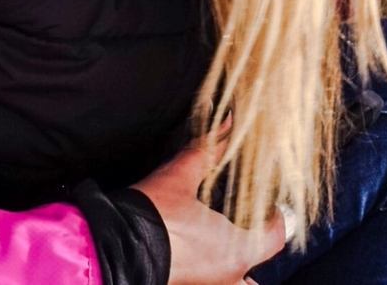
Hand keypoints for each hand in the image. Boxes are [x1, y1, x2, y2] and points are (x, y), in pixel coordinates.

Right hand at [132, 122, 285, 284]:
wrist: (110, 248)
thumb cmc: (152, 216)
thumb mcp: (181, 175)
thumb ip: (210, 147)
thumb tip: (229, 119)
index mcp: (237, 251)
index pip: (276, 236)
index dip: (277, 217)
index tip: (269, 203)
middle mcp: (227, 276)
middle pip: (257, 264)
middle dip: (257, 246)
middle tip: (250, 223)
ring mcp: (206, 284)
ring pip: (238, 281)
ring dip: (237, 265)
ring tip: (227, 240)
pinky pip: (213, 281)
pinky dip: (216, 269)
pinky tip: (204, 250)